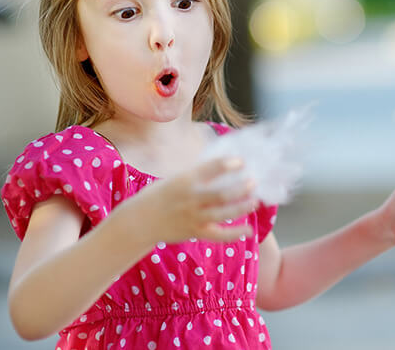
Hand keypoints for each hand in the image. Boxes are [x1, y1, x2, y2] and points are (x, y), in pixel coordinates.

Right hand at [136, 157, 256, 244]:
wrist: (140, 221)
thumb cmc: (159, 195)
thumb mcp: (176, 179)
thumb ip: (197, 175)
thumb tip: (222, 167)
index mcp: (185, 180)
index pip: (211, 168)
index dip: (228, 164)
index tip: (242, 161)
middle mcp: (190, 198)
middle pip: (221, 194)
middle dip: (240, 188)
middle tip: (254, 181)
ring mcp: (193, 216)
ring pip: (222, 213)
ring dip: (241, 207)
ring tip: (254, 201)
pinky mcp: (195, 232)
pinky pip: (219, 235)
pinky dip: (235, 234)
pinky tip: (249, 230)